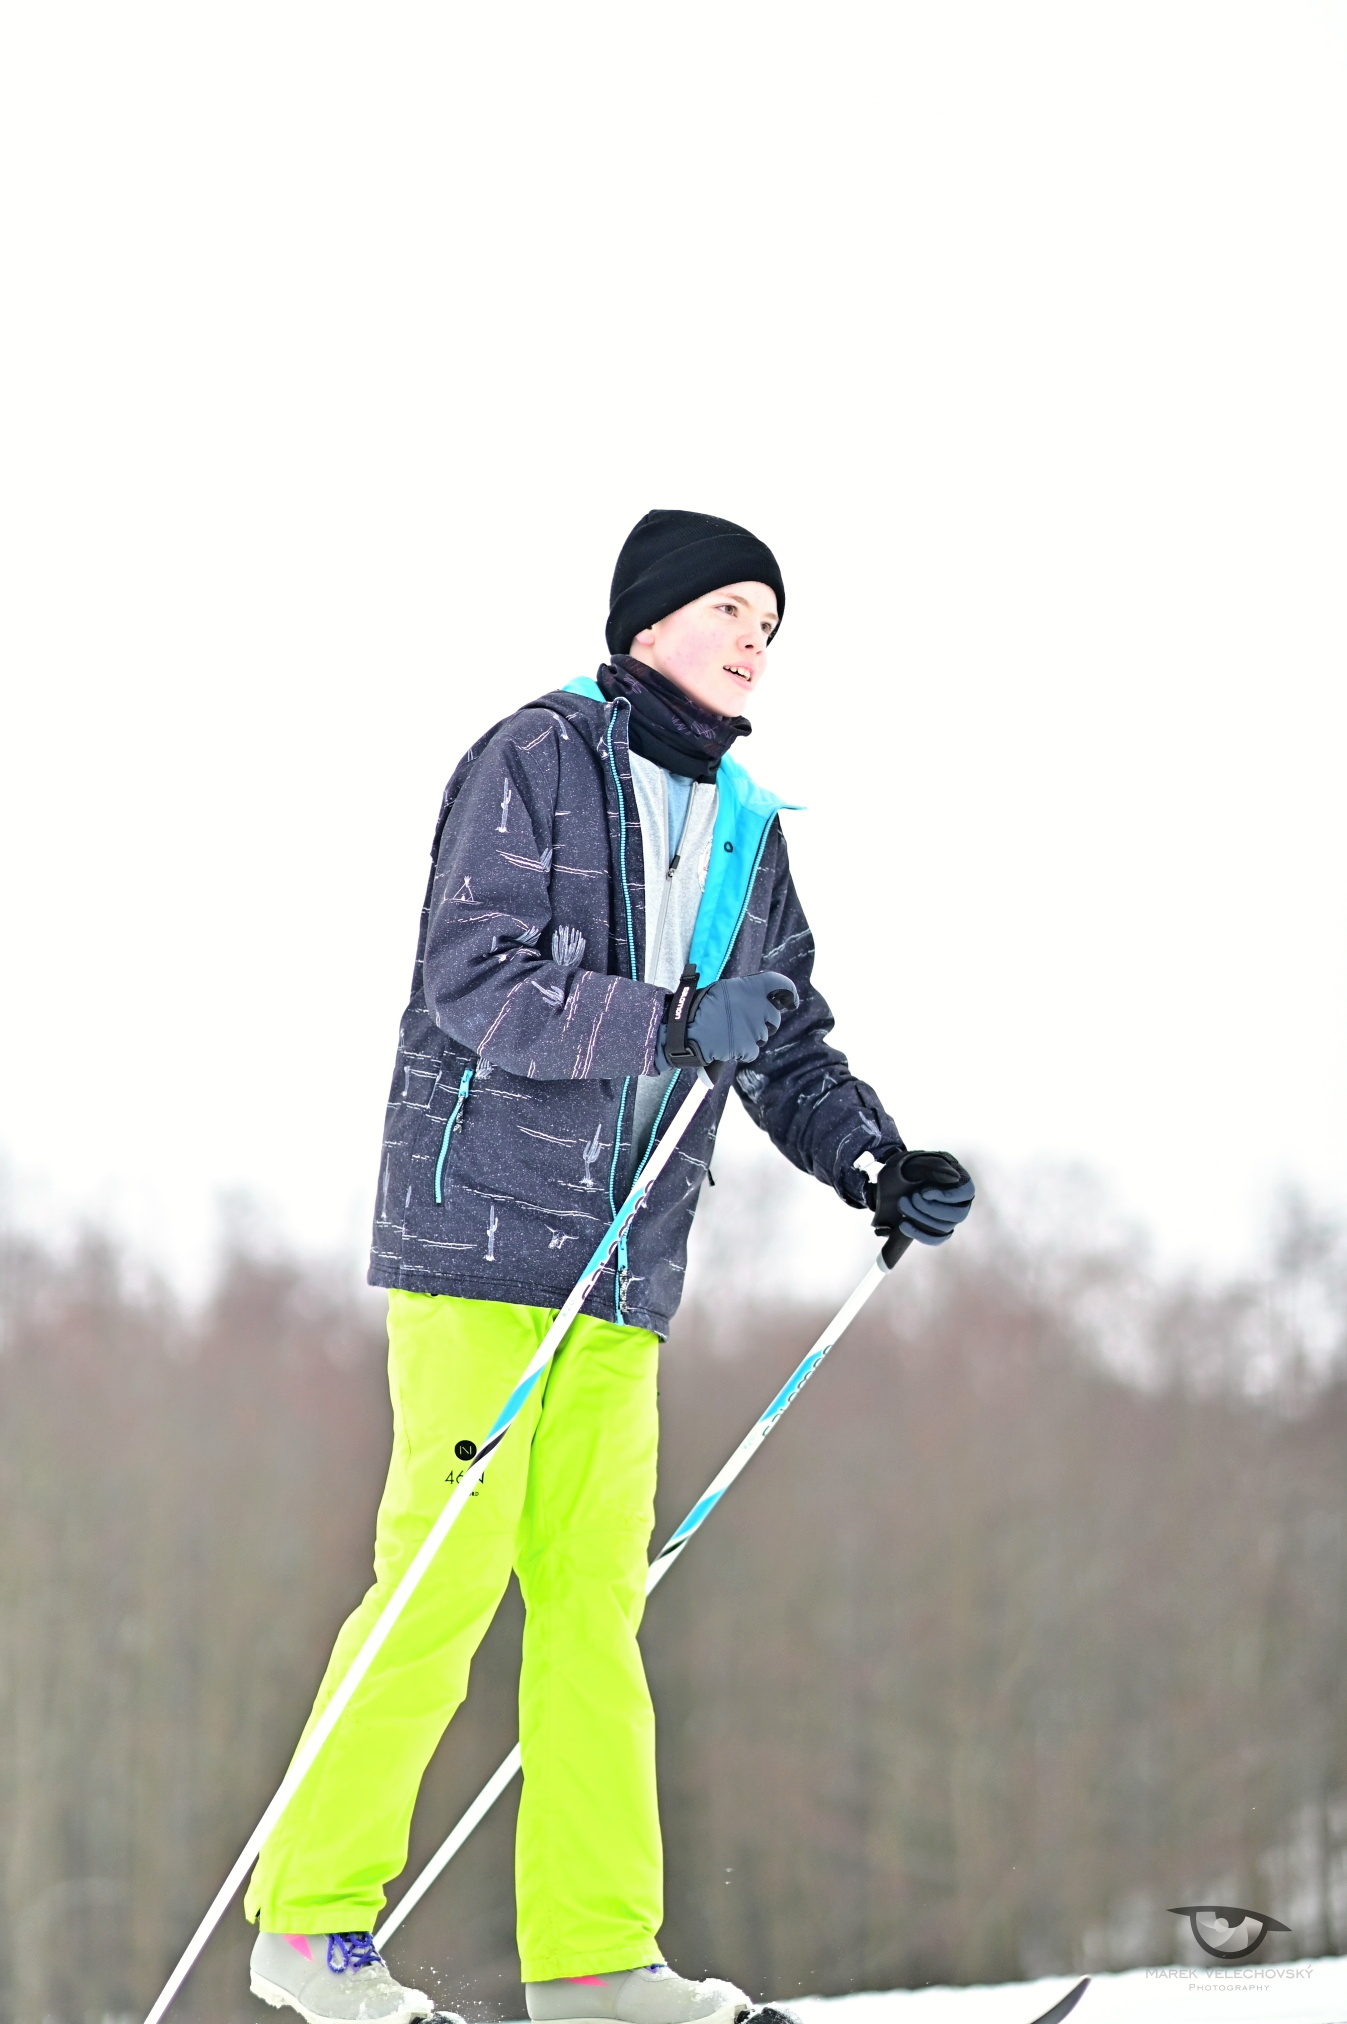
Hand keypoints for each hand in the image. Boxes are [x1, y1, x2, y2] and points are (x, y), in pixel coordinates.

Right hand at [657, 971, 799, 1069]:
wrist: (685, 1031)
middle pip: (774, 1017)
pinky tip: (728, 1045)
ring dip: (751, 1037)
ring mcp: (753, 1028)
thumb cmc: (698, 1008)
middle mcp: (755, 1006)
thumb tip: (761, 999)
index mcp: (748, 987)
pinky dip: (743, 1051)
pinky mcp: (748, 1046)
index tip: (791, 1001)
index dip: (789, 992)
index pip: (779, 984)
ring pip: (763, 1036)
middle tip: (746, 1023)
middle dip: (765, 1022)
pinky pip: (753, 1051)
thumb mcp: (722, 990)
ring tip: (730, 1034)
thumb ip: (744, 992)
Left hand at [867, 1149, 974, 1245]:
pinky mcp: (937, 1230)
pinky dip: (919, 1233)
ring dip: (920, 1217)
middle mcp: (960, 1203)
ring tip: (902, 1203)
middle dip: (930, 1208)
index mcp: (960, 1182)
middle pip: (957, 1215)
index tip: (924, 1192)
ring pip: (944, 1227)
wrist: (894, 1180)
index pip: (965, 1193)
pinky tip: (903, 1223)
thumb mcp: (919, 1162)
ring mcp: (949, 1218)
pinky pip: (935, 1239)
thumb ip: (936, 1168)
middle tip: (911, 1197)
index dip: (946, 1196)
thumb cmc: (912, 1168)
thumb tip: (955, 1178)